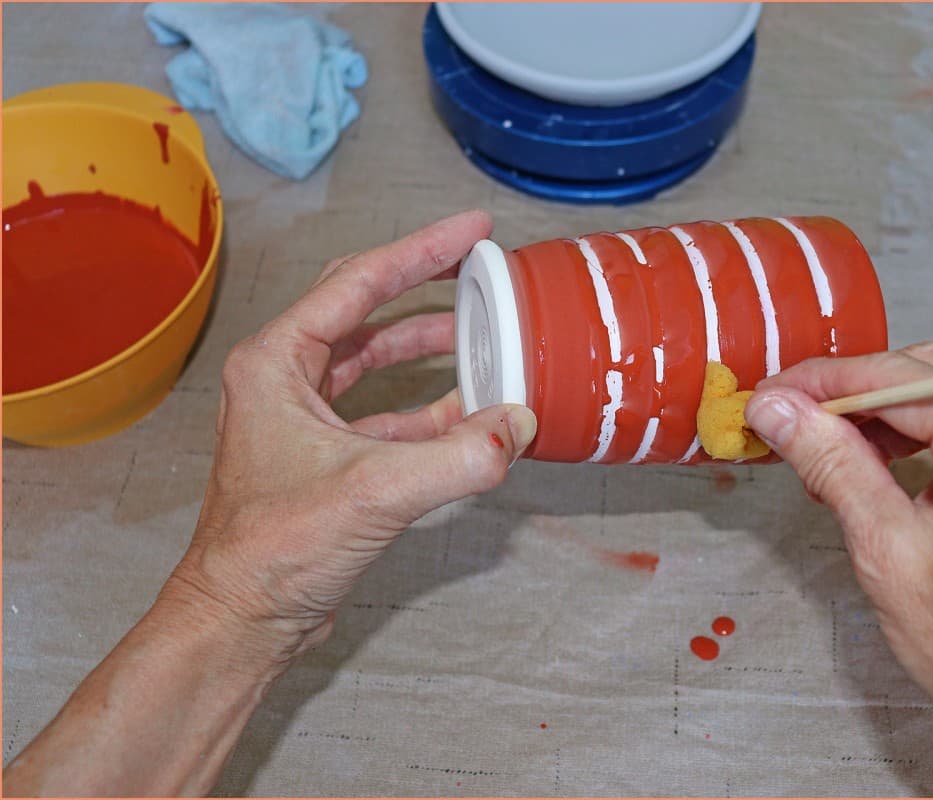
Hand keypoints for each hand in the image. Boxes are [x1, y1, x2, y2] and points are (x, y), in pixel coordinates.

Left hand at [163, 209, 536, 671]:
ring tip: (484, 335)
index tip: (472, 231)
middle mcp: (286, 380)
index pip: (358, 282)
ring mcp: (307, 419)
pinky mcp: (329, 457)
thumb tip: (519, 426)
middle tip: (478, 267)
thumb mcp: (372, 493)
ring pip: (376, 361)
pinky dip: (430, 409)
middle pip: (366, 310)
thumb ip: (456, 457)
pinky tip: (471, 411)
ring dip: (430, 349)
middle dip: (425, 287)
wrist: (241, 620)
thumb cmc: (269, 554)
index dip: (422, 252)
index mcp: (276, 363)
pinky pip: (388, 413)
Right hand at [744, 342, 932, 795]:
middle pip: (932, 372)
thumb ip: (832, 465)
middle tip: (795, 425)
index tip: (776, 395)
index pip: (896, 376)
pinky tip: (904, 464)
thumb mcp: (891, 556)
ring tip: (843, 457)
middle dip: (857, 399)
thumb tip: (782, 412)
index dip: (822, 383)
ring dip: (899, 416)